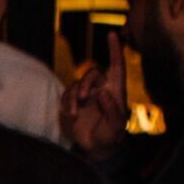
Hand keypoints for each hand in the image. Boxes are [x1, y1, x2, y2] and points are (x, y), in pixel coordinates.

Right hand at [58, 33, 129, 158]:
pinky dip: (67, 104)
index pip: (116, 67)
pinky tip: (71, 115)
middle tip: (83, 98)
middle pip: (92, 74)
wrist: (96, 149)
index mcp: (115, 91)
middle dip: (85, 84)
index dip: (115, 50)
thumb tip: (104, 92)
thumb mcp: (115, 127)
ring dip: (74, 97)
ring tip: (75, 113)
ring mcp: (86, 95)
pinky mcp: (73, 102)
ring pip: (76, 84)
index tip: (111, 34)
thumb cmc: (110, 137)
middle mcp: (101, 89)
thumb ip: (112, 110)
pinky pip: (67, 95)